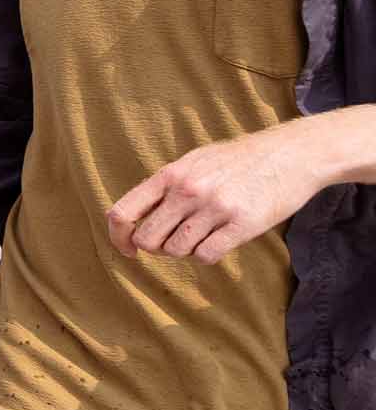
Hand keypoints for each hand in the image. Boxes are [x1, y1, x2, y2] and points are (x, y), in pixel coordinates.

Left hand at [106, 124, 319, 264]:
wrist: (291, 153)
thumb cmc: (239, 160)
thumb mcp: (194, 161)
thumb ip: (164, 186)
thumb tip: (129, 216)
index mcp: (171, 174)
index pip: (123, 212)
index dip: (118, 237)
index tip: (127, 248)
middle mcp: (188, 190)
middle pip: (147, 239)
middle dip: (156, 248)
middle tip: (174, 241)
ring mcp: (215, 208)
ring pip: (176, 250)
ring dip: (185, 250)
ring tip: (203, 235)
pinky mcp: (242, 224)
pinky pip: (206, 256)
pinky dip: (208, 255)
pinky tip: (220, 240)